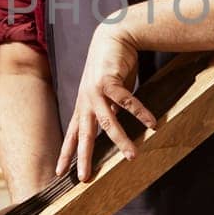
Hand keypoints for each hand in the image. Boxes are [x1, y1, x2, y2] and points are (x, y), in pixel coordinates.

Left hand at [55, 20, 156, 181]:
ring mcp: (96, 92)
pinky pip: (127, 102)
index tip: (60, 173)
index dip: (66, 154)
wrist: (112, 36)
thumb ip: (108, 110)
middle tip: (85, 178)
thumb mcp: (105, 93)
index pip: (72, 135)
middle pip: (84, 135)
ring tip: (132, 156)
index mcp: (83, 106)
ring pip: (108, 122)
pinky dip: (140, 113)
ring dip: (121, 140)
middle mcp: (86, 101)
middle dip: (83, 157)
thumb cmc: (110, 67)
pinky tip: (152, 123)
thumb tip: (114, 129)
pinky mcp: (110, 81)